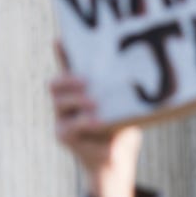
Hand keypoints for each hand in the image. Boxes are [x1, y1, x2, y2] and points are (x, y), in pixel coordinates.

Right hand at [49, 41, 142, 196]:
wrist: (116, 158)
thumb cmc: (122, 124)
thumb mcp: (124, 103)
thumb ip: (122, 89)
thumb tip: (139, 69)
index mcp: (79, 87)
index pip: (67, 65)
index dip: (62, 51)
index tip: (61, 38)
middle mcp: (65, 100)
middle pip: (56, 83)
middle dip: (70, 79)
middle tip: (89, 83)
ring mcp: (61, 117)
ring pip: (60, 102)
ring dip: (78, 101)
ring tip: (96, 105)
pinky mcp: (63, 135)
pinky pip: (70, 126)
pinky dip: (87, 124)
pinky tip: (100, 124)